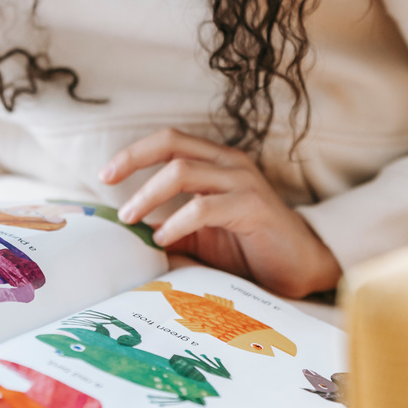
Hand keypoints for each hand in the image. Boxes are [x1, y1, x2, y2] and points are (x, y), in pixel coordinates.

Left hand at [99, 128, 341, 298]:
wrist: (302, 266)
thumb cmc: (249, 247)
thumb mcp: (200, 234)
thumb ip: (168, 226)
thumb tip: (127, 231)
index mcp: (216, 160)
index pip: (168, 140)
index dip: (134, 152)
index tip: (105, 175)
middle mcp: (229, 162)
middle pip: (171, 144)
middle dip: (133, 161)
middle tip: (108, 186)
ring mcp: (243, 182)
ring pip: (182, 172)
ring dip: (148, 195)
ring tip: (131, 219)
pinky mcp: (253, 207)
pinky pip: (204, 206)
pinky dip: (177, 221)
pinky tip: (163, 238)